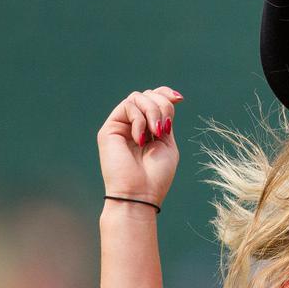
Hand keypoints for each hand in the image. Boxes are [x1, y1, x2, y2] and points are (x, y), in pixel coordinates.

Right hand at [97, 86, 182, 207]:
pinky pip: (127, 107)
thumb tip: (170, 98)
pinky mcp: (108, 129)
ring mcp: (120, 126)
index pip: (153, 99)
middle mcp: (132, 125)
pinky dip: (140, 120)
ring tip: (156, 134)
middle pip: (147, 95)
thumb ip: (166, 120)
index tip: (179, 99)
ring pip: (137, 97)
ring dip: (153, 112)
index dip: (165, 93)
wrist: (140, 194)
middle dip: (162, 105)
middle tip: (165, 128)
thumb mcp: (167, 143)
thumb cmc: (156, 175)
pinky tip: (141, 139)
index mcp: (147, 128)